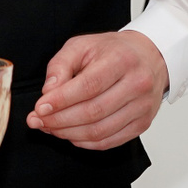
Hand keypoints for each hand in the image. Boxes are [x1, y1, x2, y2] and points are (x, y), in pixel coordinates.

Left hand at [26, 30, 167, 149]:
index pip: (88, 86)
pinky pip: (110, 141)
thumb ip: (60, 65)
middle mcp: (136, 84)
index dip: (61, 101)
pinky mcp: (142, 123)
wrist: (149, 57)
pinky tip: (71, 134)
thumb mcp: (82, 45)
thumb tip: (48, 92)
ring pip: (100, 131)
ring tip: (50, 128)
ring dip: (69, 134)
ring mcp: (142, 107)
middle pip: (93, 112)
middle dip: (60, 120)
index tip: (39, 108)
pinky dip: (85, 142)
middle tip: (38, 121)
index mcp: (121, 60)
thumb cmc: (113, 51)